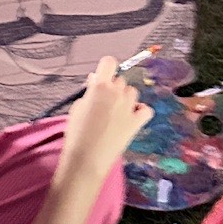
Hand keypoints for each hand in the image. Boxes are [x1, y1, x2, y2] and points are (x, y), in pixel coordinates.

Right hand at [57, 56, 152, 182]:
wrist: (87, 160)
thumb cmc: (76, 134)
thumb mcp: (77, 108)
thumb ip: (88, 93)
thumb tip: (95, 80)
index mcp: (99, 87)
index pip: (109, 63)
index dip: (106, 68)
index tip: (101, 78)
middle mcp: (117, 93)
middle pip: (120, 80)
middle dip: (113, 88)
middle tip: (103, 103)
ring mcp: (129, 108)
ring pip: (132, 92)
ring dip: (125, 98)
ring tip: (116, 113)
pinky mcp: (137, 123)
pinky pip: (146, 110)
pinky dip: (140, 111)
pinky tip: (131, 117)